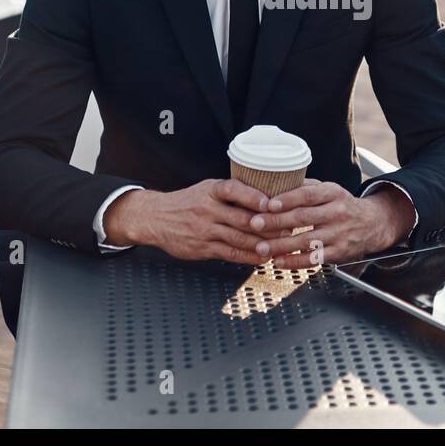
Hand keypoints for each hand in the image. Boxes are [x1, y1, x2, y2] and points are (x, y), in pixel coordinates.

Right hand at [103, 178, 274, 265]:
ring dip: (262, 243)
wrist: (156, 218)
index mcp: (210, 190)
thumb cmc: (188, 202)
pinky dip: (248, 256)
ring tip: (279, 245)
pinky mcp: (202, 248)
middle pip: (242, 218)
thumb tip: (266, 196)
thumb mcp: (206, 189)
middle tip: (288, 227)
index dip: (252, 196)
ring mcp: (204, 230)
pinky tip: (261, 257)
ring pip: (238, 238)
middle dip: (268, 225)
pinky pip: (230, 254)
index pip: (233, 190)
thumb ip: (232, 193)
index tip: (270, 202)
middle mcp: (207, 209)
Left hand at [245, 179, 415, 269]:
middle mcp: (337, 212)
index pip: (308, 195)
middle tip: (255, 224)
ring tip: (260, 248)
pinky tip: (279, 262)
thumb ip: (306, 188)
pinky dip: (295, 262)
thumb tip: (275, 185)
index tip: (268, 204)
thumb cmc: (343, 205)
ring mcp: (339, 234)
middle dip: (277, 221)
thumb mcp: (330, 190)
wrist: (373, 224)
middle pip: (304, 217)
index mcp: (333, 193)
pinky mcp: (339, 252)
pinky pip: (314, 259)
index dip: (287, 199)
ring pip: (306, 241)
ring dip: (281, 245)